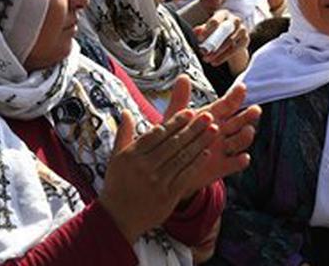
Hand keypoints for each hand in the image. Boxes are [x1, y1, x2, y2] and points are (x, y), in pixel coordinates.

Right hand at [99, 82, 218, 243]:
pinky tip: (206, 153)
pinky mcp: (167, 195)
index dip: (175, 122)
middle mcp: (144, 167)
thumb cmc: (117, 185)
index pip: (157, 133)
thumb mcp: (115, 158)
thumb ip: (124, 134)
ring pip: (182, 157)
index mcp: (132, 155)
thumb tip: (126, 111)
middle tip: (208, 116)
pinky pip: (185, 175)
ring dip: (199, 142)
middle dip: (193, 128)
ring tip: (213, 130)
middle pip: (173, 143)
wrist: (118, 218)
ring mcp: (157, 182)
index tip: (189, 111)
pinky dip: (196, 163)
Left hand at [183, 83, 260, 193]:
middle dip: (249, 116)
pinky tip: (243, 158)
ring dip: (246, 136)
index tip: (241, 88)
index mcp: (213, 117)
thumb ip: (180, 98)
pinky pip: (234, 164)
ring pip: (240, 141)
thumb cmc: (175, 138)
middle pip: (239, 121)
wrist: (169, 166)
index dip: (235, 96)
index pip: (227, 104)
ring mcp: (223, 149)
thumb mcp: (176, 118)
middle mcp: (222, 132)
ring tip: (247, 131)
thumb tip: (183, 76)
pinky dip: (240, 161)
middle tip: (255, 110)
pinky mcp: (222, 166)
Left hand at [194, 9, 249, 71]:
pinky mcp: (245, 39)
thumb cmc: (217, 31)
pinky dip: (223, 57)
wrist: (232, 37)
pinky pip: (235, 49)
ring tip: (207, 59)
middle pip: (223, 31)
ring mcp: (242, 29)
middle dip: (212, 42)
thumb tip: (196, 31)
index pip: (215, 21)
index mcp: (223, 14)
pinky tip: (215, 62)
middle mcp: (235, 19)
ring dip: (217, 52)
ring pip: (229, 41)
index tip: (199, 39)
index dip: (207, 30)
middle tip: (203, 52)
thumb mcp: (208, 29)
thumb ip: (201, 29)